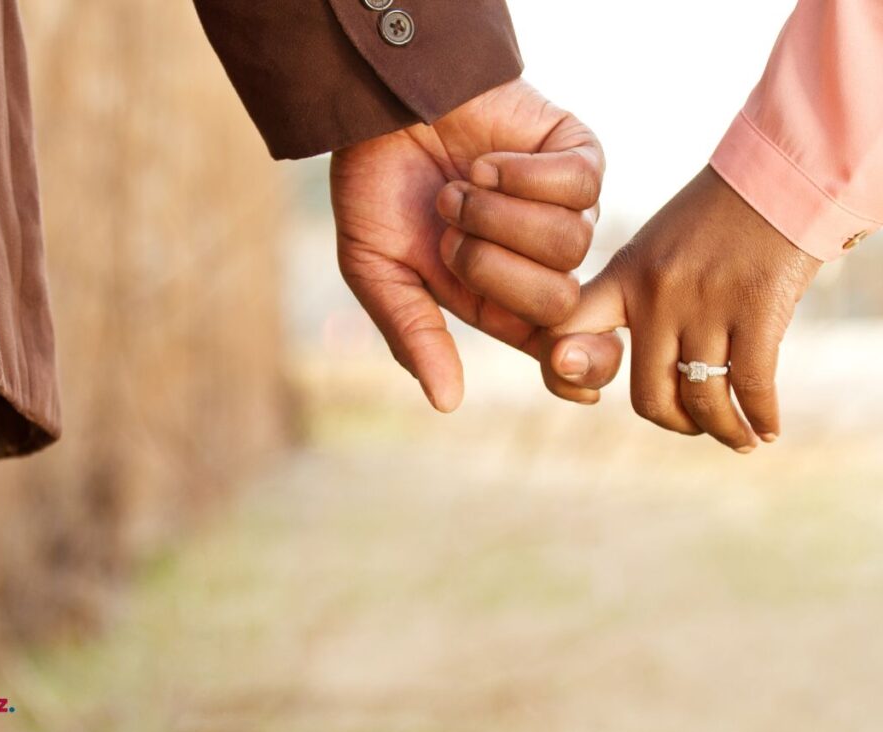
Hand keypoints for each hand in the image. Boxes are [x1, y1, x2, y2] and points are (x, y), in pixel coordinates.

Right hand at [331, 77, 620, 411]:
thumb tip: (446, 403)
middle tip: (448, 232)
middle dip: (492, 267)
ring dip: (498, 215)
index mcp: (497, 299)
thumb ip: (412, 333)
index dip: (578, 368)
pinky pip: (579, 184)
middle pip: (560, 301)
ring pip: (570, 242)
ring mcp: (564, 208)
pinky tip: (486, 163)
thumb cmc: (376, 187)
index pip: (560, 349)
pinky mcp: (576, 156)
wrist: (380, 104)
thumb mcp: (376, 270)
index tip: (565, 369)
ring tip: (460, 188)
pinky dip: (523, 175)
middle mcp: (539, 261)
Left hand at [542, 166, 820, 450]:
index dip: (563, 375)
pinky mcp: (757, 308)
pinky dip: (761, 420)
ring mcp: (706, 304)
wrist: (778, 177)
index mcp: (623, 277)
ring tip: (739, 438)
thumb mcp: (653, 248)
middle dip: (674, 423)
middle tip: (692, 424)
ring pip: (702, 400)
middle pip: (649, 396)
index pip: (564, 331)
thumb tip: (610, 358)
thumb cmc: (713, 221)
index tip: (587, 394)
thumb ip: (630, 298)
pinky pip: (751, 386)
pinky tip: (768, 429)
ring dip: (724, 432)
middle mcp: (657, 295)